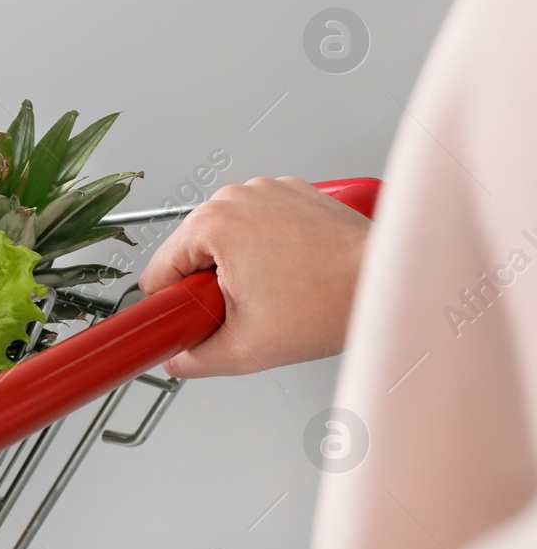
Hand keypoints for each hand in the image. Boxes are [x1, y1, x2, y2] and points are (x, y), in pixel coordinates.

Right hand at [137, 176, 368, 378]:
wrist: (389, 283)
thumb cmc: (331, 301)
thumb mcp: (244, 349)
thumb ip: (193, 358)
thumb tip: (176, 358)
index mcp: (213, 223)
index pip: (159, 270)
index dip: (173, 304)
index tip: (194, 320)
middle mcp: (236, 196)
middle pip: (191, 251)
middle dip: (208, 285)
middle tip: (246, 309)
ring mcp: (267, 190)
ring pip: (224, 238)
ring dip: (236, 265)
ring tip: (274, 290)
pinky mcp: (292, 193)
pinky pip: (257, 224)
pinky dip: (265, 247)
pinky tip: (291, 271)